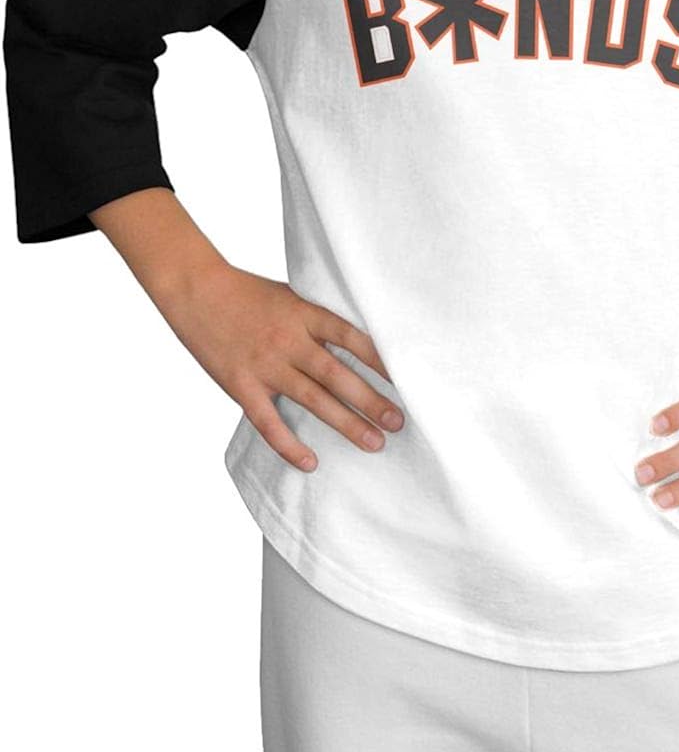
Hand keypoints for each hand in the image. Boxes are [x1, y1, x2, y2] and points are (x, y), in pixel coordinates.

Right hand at [152, 259, 402, 472]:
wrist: (196, 290)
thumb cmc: (248, 292)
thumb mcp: (292, 295)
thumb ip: (319, 318)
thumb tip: (360, 339)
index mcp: (305, 313)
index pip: (353, 338)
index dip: (381, 359)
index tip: (408, 379)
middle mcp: (289, 340)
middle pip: (338, 375)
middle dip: (372, 400)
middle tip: (399, 422)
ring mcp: (265, 365)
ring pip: (313, 400)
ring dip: (346, 423)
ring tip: (375, 442)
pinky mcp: (241, 385)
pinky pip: (268, 422)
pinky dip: (289, 445)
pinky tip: (311, 462)